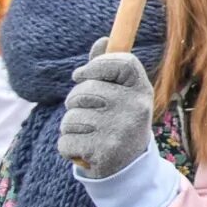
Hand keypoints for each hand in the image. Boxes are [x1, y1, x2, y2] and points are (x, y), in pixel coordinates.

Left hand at [59, 39, 153, 179]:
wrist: (129, 166)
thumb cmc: (119, 121)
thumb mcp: (121, 94)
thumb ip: (109, 68)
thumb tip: (103, 40)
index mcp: (141, 90)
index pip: (122, 62)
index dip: (96, 64)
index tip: (81, 74)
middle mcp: (135, 107)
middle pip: (84, 90)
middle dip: (75, 101)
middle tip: (87, 113)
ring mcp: (120, 129)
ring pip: (71, 116)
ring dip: (71, 126)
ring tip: (89, 134)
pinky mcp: (103, 150)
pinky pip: (65, 140)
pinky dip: (68, 147)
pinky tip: (85, 150)